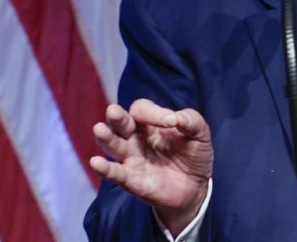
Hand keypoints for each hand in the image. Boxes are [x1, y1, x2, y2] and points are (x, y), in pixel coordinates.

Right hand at [90, 99, 213, 233]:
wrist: (196, 187)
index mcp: (151, 123)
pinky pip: (115, 173)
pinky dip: (105, 169)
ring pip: (113, 145)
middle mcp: (136, 138)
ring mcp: (132, 159)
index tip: (172, 122)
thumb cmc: (194, 154)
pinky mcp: (132, 180)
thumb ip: (191, 120)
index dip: (153, 112)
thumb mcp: (200, 133)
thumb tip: (174, 118)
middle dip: (116, 117)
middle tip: (113, 111)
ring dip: (106, 138)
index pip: (142, 110)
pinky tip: (96, 163)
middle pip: (121, 123)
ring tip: (100, 129)